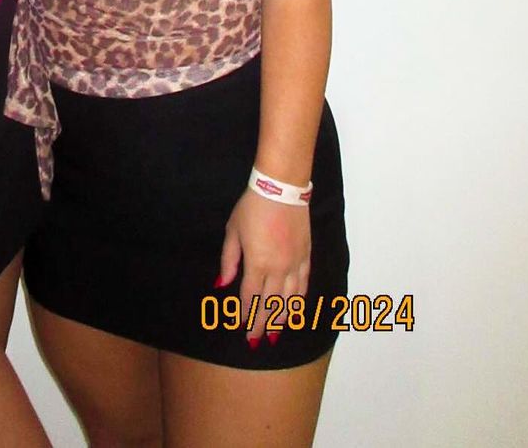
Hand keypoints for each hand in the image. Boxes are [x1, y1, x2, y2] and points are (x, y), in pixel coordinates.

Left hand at [217, 188, 309, 346]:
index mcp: (257, 263)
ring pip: (289, 300)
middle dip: (262, 323)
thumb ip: (229, 260)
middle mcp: (278, 269)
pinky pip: (304, 285)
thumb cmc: (252, 207)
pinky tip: (295, 311)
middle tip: (256, 339)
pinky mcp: (306, 257)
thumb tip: (222, 285)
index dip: (244, 313)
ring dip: (282, 318)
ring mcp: (295, 264)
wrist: (281, 189)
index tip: (239, 325)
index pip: (250, 297)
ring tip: (275, 333)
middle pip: (270, 303)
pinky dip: (299, 301)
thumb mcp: (233, 230)